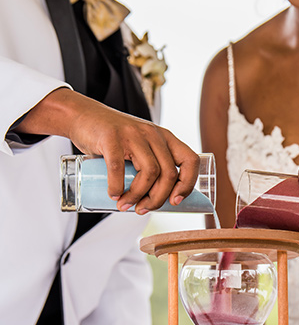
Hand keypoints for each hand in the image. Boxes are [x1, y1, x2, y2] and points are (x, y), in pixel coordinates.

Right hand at [16, 88, 199, 213]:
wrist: (81, 116)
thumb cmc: (112, 138)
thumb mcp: (139, 147)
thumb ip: (149, 165)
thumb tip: (155, 201)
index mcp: (164, 138)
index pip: (190, 161)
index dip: (188, 184)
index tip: (175, 201)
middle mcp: (153, 134)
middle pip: (169, 174)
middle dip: (158, 199)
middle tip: (143, 209)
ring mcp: (133, 134)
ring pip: (150, 173)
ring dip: (138, 196)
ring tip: (125, 205)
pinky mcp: (111, 137)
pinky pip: (119, 168)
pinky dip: (117, 187)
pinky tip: (113, 194)